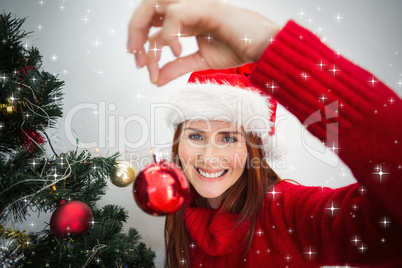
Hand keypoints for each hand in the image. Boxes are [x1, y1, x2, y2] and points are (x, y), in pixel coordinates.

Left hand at [127, 0, 279, 85]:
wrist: (262, 47)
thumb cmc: (238, 47)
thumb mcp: (200, 62)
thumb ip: (177, 67)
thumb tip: (156, 79)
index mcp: (186, 19)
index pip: (154, 25)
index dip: (143, 44)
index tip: (143, 67)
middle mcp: (187, 9)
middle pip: (148, 9)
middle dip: (135, 31)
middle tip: (134, 56)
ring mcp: (195, 5)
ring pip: (155, 4)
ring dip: (142, 29)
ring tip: (145, 54)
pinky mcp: (204, 7)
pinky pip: (176, 15)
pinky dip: (170, 35)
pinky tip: (175, 52)